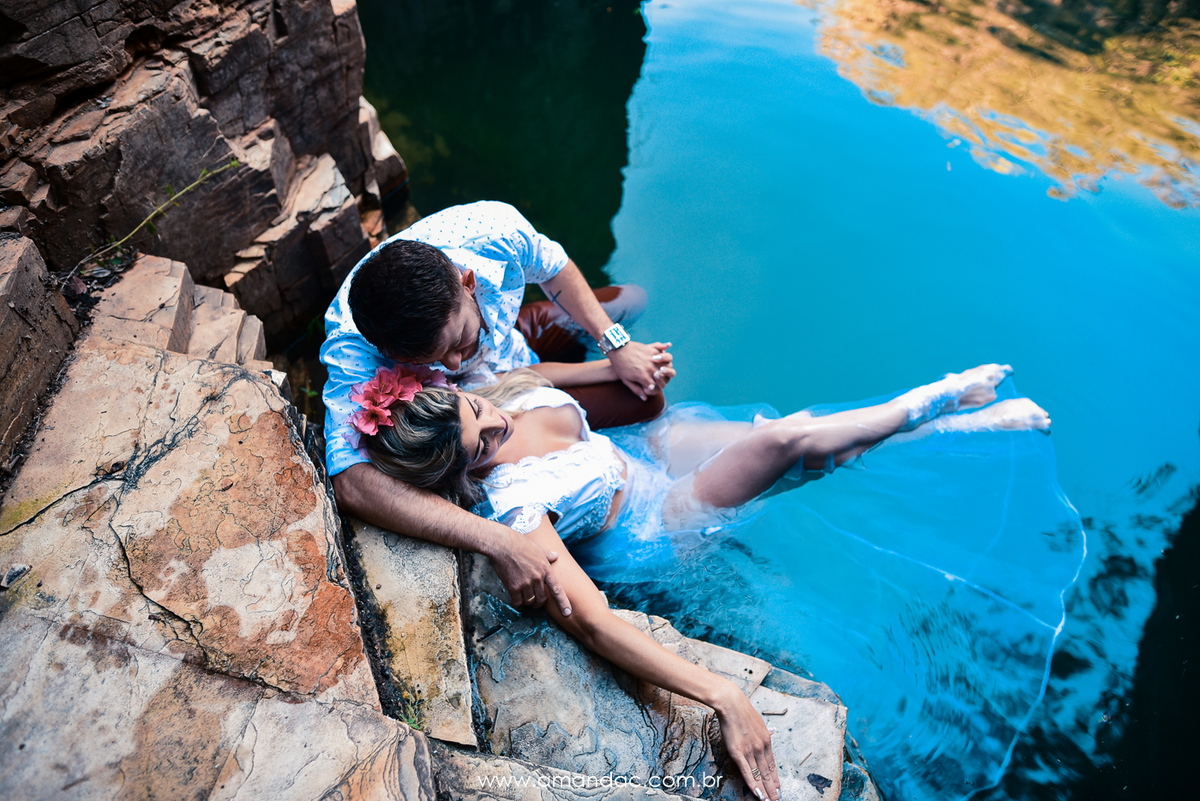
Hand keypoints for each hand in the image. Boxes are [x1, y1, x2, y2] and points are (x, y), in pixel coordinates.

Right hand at [488, 529, 572, 615]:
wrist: (503, 544)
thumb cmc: (519, 543)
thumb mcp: (537, 548)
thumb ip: (548, 555)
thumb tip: (556, 556)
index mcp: (546, 569)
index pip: (557, 589)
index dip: (563, 602)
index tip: (567, 613)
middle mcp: (537, 578)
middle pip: (542, 599)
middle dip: (539, 603)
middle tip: (535, 603)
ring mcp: (525, 583)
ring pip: (529, 601)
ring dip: (527, 602)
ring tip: (523, 597)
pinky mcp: (513, 587)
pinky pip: (517, 602)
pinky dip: (516, 602)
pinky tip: (514, 598)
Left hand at [608, 341, 673, 400]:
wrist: (617, 350)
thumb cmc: (620, 366)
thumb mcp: (626, 381)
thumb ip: (636, 390)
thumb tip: (645, 398)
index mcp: (644, 378)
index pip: (657, 386)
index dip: (656, 388)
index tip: (652, 386)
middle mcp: (650, 368)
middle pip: (665, 375)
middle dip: (663, 377)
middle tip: (658, 375)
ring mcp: (652, 358)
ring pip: (669, 363)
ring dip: (668, 366)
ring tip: (662, 366)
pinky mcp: (652, 349)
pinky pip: (663, 351)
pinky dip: (665, 352)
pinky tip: (666, 351)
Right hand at [714, 685, 780, 800]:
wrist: (731, 704)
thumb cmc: (743, 711)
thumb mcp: (759, 722)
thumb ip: (764, 732)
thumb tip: (770, 734)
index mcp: (767, 741)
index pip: (773, 765)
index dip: (776, 778)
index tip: (779, 788)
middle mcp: (761, 748)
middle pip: (768, 773)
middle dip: (773, 789)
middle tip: (777, 800)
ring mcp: (750, 751)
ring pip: (759, 775)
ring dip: (765, 790)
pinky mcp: (738, 752)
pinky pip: (746, 772)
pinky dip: (753, 784)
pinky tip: (757, 793)